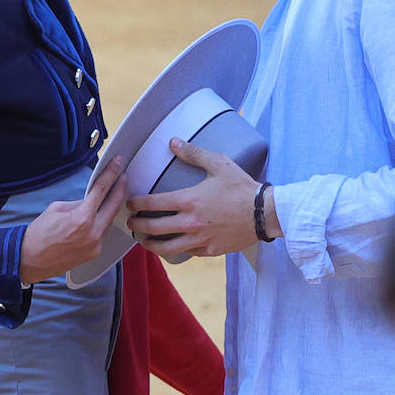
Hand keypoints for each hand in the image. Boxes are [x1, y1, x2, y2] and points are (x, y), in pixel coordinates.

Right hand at [19, 157, 125, 282]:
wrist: (31, 260)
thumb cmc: (39, 235)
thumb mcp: (56, 209)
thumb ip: (78, 202)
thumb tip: (91, 199)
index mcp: (82, 219)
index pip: (102, 189)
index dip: (111, 173)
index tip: (117, 163)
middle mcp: (92, 233)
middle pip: (114, 204)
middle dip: (120, 188)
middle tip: (122, 176)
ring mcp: (95, 245)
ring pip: (110, 219)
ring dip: (112, 205)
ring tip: (112, 194)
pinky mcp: (95, 252)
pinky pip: (104, 232)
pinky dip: (104, 221)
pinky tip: (100, 214)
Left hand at [125, 138, 276, 258]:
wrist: (265, 213)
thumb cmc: (242, 187)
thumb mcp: (219, 163)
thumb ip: (194, 153)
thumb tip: (173, 141)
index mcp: (189, 200)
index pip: (153, 204)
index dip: (136, 204)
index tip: (129, 203)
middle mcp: (191, 222)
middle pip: (153, 228)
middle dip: (137, 226)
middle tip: (131, 223)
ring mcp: (200, 239)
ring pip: (166, 247)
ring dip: (150, 244)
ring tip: (143, 240)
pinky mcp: (210, 250)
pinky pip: (187, 253)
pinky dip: (175, 250)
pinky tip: (170, 247)